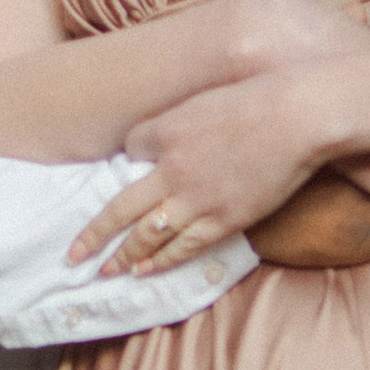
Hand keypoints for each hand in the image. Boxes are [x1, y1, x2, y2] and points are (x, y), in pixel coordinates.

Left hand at [70, 67, 322, 272]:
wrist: (297, 116)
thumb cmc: (257, 98)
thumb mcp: (205, 98)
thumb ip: (180, 120)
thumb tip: (165, 137)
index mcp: (165, 132)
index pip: (130, 149)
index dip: (130, 157)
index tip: (134, 165)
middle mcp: (172, 169)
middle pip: (120, 207)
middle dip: (93, 234)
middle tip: (72, 255)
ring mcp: (197, 198)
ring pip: (147, 235)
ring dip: (123, 257)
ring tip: (104, 272)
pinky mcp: (225, 218)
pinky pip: (184, 246)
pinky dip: (162, 261)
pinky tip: (145, 272)